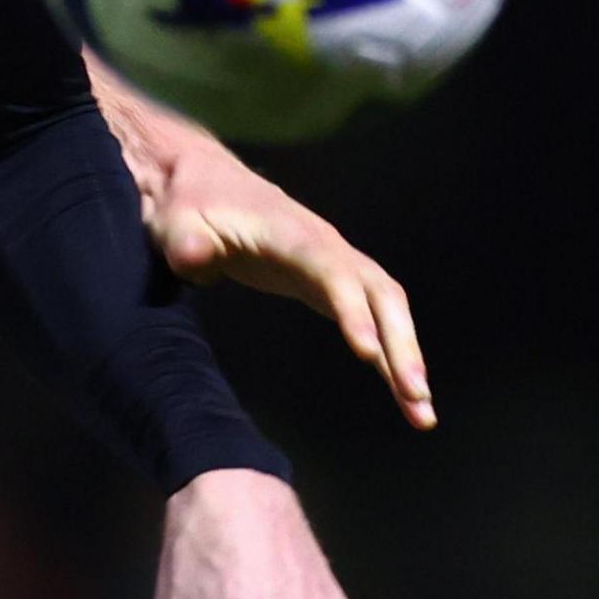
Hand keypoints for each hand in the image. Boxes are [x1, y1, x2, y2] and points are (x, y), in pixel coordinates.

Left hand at [92, 60, 431, 426]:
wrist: (200, 184)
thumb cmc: (188, 206)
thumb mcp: (176, 223)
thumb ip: (187, 243)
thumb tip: (195, 258)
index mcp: (290, 233)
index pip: (331, 272)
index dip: (352, 310)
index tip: (367, 353)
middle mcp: (325, 247)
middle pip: (379, 293)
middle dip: (401, 343)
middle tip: (415, 396)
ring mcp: (333, 266)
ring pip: (387, 310)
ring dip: (406, 358)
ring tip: (422, 413)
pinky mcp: (329, 286)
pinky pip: (373, 321)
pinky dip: (390, 359)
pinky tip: (404, 399)